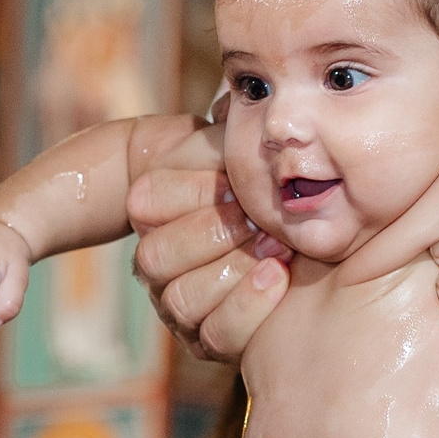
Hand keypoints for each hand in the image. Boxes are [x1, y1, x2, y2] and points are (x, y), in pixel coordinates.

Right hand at [124, 133, 291, 362]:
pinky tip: (278, 279)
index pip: (149, 205)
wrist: (289, 225)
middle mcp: (154, 260)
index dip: (193, 194)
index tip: (236, 184)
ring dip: (233, 272)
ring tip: (278, 251)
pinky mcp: (207, 340)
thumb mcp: (238, 146)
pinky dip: (247, 308)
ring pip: (180, 299)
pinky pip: (215, 336)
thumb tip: (231, 97)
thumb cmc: (258, 179)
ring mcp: (177, 303)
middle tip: (261, 222)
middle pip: (157, 257)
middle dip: (214, 235)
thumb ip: (229, 121)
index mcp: (150, 209)